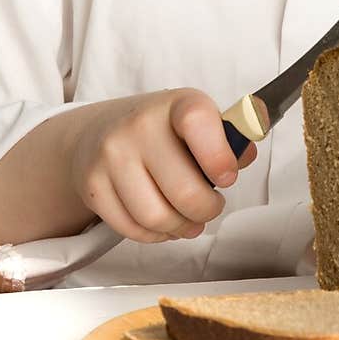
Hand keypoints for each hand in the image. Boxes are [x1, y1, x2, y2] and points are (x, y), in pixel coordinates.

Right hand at [65, 88, 257, 242]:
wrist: (100, 131)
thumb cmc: (163, 130)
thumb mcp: (198, 121)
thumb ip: (229, 139)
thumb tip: (245, 154)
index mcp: (176, 104)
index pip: (197, 122)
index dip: (219, 157)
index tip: (227, 177)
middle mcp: (139, 126)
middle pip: (184, 191)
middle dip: (207, 210)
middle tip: (211, 207)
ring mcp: (111, 156)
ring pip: (157, 217)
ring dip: (182, 227)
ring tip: (189, 220)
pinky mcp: (93, 186)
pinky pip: (133, 229)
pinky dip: (155, 235)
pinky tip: (163, 222)